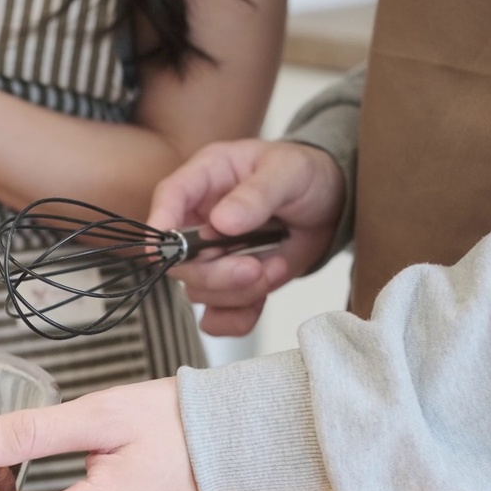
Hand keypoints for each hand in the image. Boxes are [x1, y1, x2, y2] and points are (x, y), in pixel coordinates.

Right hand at [148, 139, 345, 336]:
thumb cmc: (303, 174)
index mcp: (205, 179)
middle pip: (181, 260)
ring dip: (240, 292)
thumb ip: (256, 194)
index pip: (169, 197)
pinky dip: (237, 318)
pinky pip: (216, 318)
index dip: (161, 223)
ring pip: (200, 292)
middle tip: (255, 268)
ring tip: (277, 267)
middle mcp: (198, 220)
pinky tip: (262, 300)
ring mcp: (211, 257)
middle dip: (217, 274)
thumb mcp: (287, 172)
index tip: (162, 250)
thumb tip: (222, 222)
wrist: (328, 204)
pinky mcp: (228, 286)